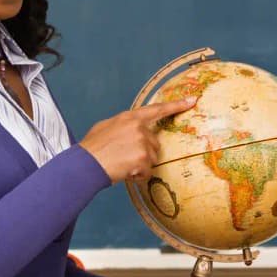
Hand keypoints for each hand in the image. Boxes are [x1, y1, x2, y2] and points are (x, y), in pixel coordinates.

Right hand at [79, 97, 196, 183]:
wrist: (85, 164)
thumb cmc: (92, 149)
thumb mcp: (105, 127)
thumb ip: (123, 126)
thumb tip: (132, 129)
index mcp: (129, 118)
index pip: (157, 110)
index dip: (176, 105)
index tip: (192, 100)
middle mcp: (138, 128)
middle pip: (154, 143)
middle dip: (143, 153)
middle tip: (124, 157)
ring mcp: (142, 142)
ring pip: (151, 159)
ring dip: (139, 166)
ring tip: (121, 164)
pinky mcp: (143, 158)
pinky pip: (147, 172)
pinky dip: (137, 176)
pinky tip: (124, 172)